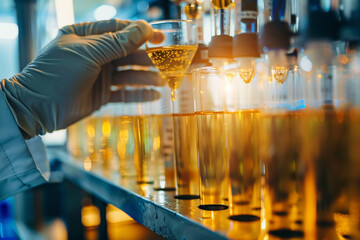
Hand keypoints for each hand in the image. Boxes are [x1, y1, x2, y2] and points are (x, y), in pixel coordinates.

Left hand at [0, 19, 160, 137]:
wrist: (37, 109)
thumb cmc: (56, 74)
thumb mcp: (88, 54)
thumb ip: (117, 43)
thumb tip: (143, 29)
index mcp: (86, 35)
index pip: (118, 30)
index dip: (140, 33)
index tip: (159, 38)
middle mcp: (94, 53)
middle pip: (127, 53)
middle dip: (146, 58)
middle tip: (165, 64)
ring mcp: (98, 74)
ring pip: (128, 73)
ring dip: (145, 77)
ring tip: (161, 82)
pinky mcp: (101, 94)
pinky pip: (124, 92)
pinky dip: (138, 94)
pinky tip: (153, 96)